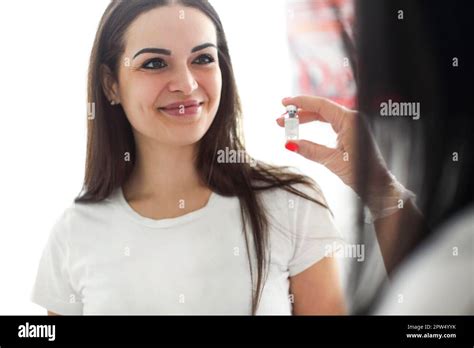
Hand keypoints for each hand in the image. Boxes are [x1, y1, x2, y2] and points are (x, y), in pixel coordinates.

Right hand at [276, 95, 392, 200]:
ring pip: (323, 116)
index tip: (285, 103)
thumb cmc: (361, 172)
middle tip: (281, 119)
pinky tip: (302, 128)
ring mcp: (351, 125)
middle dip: (299, 113)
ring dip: (305, 119)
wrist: (376, 183)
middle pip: (320, 109)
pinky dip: (314, 125)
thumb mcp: (332, 161)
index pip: (321, 105)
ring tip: (288, 124)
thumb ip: (310, 150)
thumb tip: (289, 143)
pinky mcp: (350, 132)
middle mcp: (351, 119)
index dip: (301, 102)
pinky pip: (329, 123)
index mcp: (350, 120)